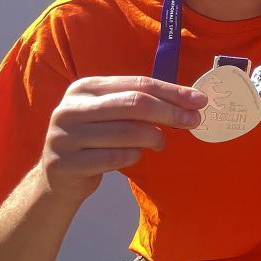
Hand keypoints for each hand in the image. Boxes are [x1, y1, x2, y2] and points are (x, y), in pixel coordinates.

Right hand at [40, 76, 206, 201]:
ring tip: (160, 142)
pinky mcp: (64, 163)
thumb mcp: (112, 114)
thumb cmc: (97, 139)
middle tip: (193, 121)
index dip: (172, 92)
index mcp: (85, 87)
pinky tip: (135, 156)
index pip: (138, 84)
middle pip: (134, 104)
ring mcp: (64, 136)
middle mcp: (71, 107)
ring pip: (127, 132)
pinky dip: (133, 156)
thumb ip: (143, 103)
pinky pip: (115, 157)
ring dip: (154, 138)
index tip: (200, 100)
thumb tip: (191, 102)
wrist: (59, 177)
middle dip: (170, 112)